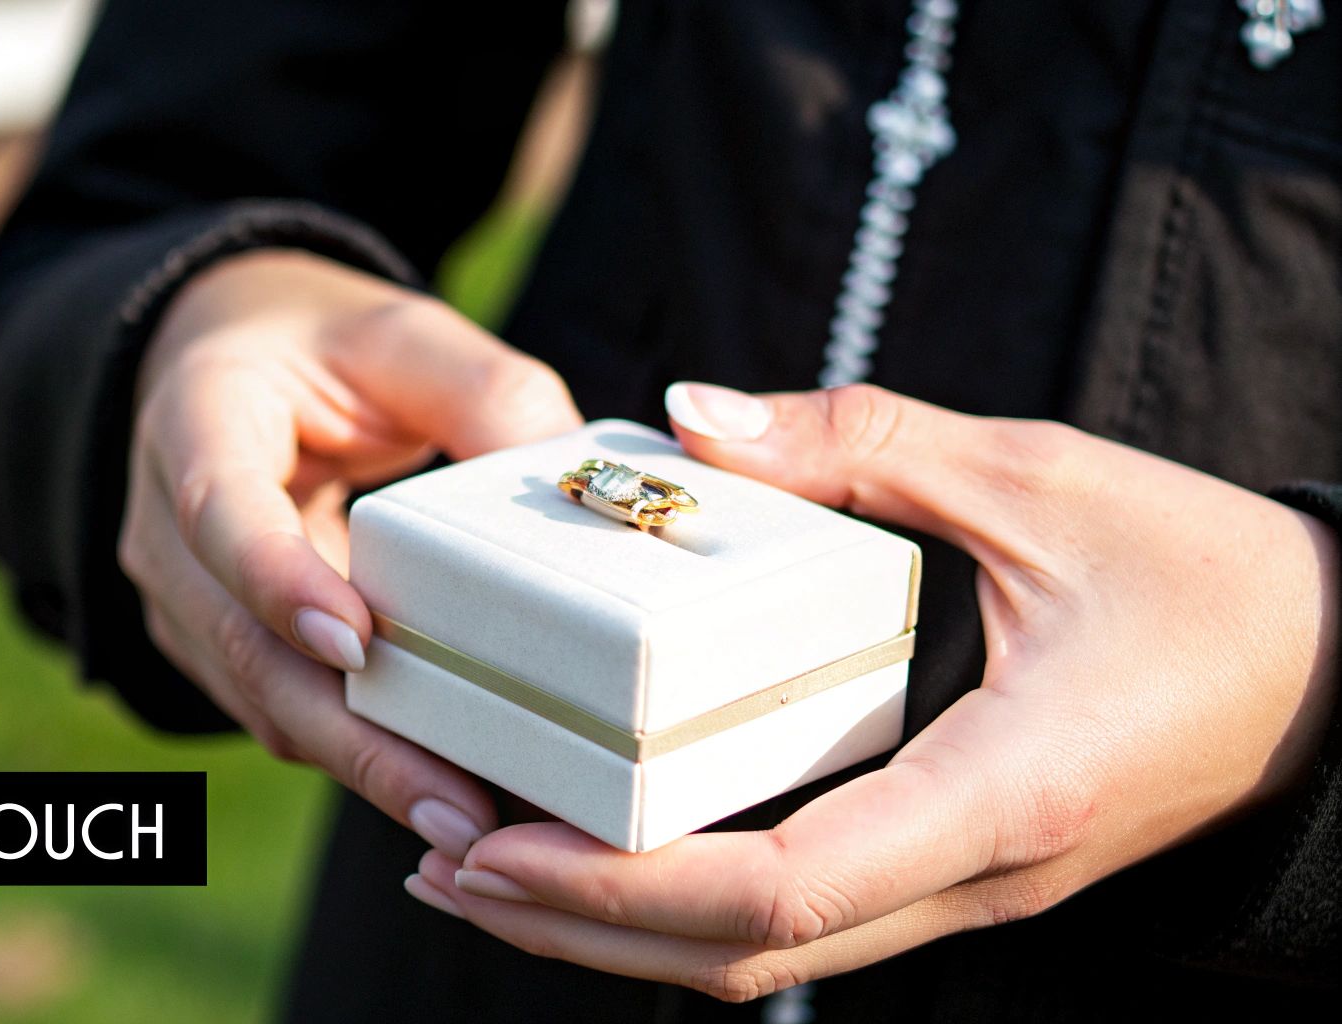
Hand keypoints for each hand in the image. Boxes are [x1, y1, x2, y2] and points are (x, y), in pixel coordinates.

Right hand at [120, 249, 581, 856]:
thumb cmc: (319, 347)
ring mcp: (183, 601)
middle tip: (454, 805)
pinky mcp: (220, 652)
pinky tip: (446, 792)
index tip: (357, 643)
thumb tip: (578, 481)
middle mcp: (165, 525)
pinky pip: (286, 714)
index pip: (221, 510)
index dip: (279, 579)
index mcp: (196, 417)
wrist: (228, 366)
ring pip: (265, 703)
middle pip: (245, 647)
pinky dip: (361, 756)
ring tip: (471, 820)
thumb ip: (486, 390)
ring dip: (365, 767)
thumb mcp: (400, 334)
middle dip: (354, 736)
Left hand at [405, 381, 1339, 1000]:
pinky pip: (804, 920)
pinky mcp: (958, 867)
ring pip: (766, 961)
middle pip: (740, 959)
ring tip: (490, 866)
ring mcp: (969, 890)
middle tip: (440, 857)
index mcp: (996, 794)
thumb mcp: (1043, 478)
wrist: (1339, 669)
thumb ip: (860, 444)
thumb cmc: (1214, 576)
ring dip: (617, 930)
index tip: (494, 849)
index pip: (779, 893)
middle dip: (574, 928)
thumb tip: (693, 417)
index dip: (618, 892)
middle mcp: (973, 874)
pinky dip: (686, 903)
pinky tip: (615, 850)